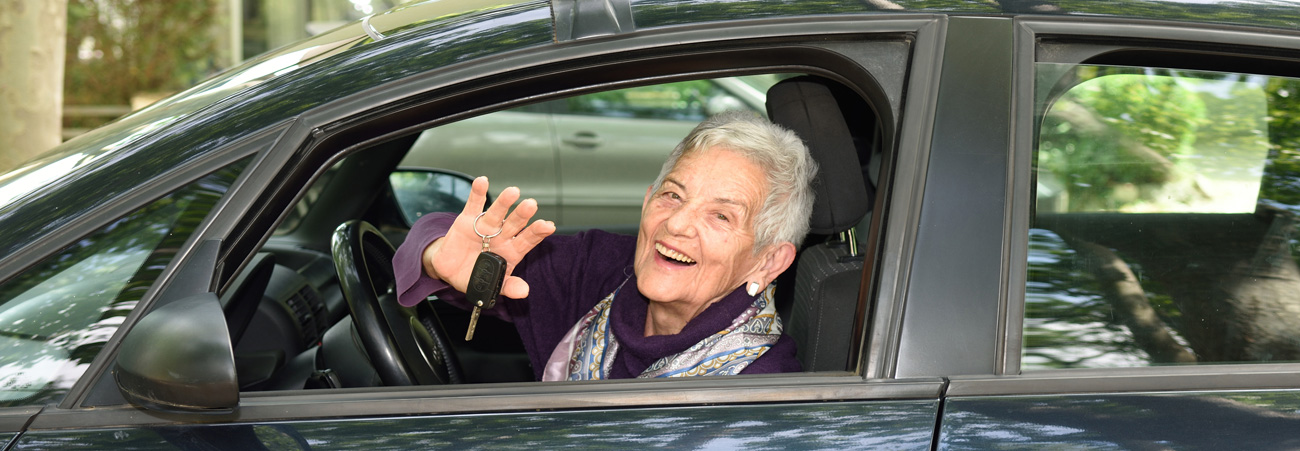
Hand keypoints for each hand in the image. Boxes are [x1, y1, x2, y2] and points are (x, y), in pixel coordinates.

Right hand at [422, 176, 554, 298]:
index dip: (537, 233)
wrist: (449, 270)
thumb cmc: (474, 275)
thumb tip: (524, 291)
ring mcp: (485, 226)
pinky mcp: (467, 220)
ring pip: (497, 213)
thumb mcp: (491, 285)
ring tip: (512, 192)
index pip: (527, 240)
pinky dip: (477, 192)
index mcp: (511, 251)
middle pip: (514, 224)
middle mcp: (501, 235)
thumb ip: (508, 287)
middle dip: (522, 215)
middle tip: (531, 205)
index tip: (548, 226)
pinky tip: (482, 181)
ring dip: (504, 202)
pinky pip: (473, 204)